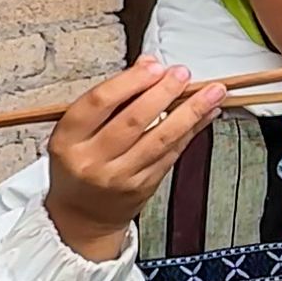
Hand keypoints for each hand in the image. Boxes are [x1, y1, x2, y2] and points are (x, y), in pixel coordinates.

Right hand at [43, 58, 228, 259]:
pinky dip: (191, 132)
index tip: (154, 68)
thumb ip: (112, 97)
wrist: (81, 215)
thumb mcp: (78, 129)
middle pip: (133, 120)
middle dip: (164, 93)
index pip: (100, 102)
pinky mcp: (143, 187)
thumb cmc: (79, 162)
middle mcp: (93, 160)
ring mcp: (120, 177)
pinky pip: (171, 154)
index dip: (130, 82)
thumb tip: (148, 65)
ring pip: (160, 139)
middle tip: (183, 74)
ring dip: (191, 112)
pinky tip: (206, 115)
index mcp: (68, 139)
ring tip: (212, 92)